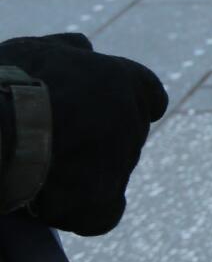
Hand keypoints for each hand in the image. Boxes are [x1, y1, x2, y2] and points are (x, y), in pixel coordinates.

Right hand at [0, 33, 168, 235]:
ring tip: (35, 170)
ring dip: (82, 174)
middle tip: (50, 144)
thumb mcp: (34, 51)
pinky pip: (103, 214)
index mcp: (125, 80)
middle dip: (95, 141)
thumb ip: (66, 50)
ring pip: (110, 173)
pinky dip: (84, 212)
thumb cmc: (6, 82)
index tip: (102, 112)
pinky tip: (52, 206)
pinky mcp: (101, 201)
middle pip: (124, 137)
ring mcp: (121, 163)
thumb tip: (85, 48)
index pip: (147, 94)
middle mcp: (134, 120)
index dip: (126, 104)